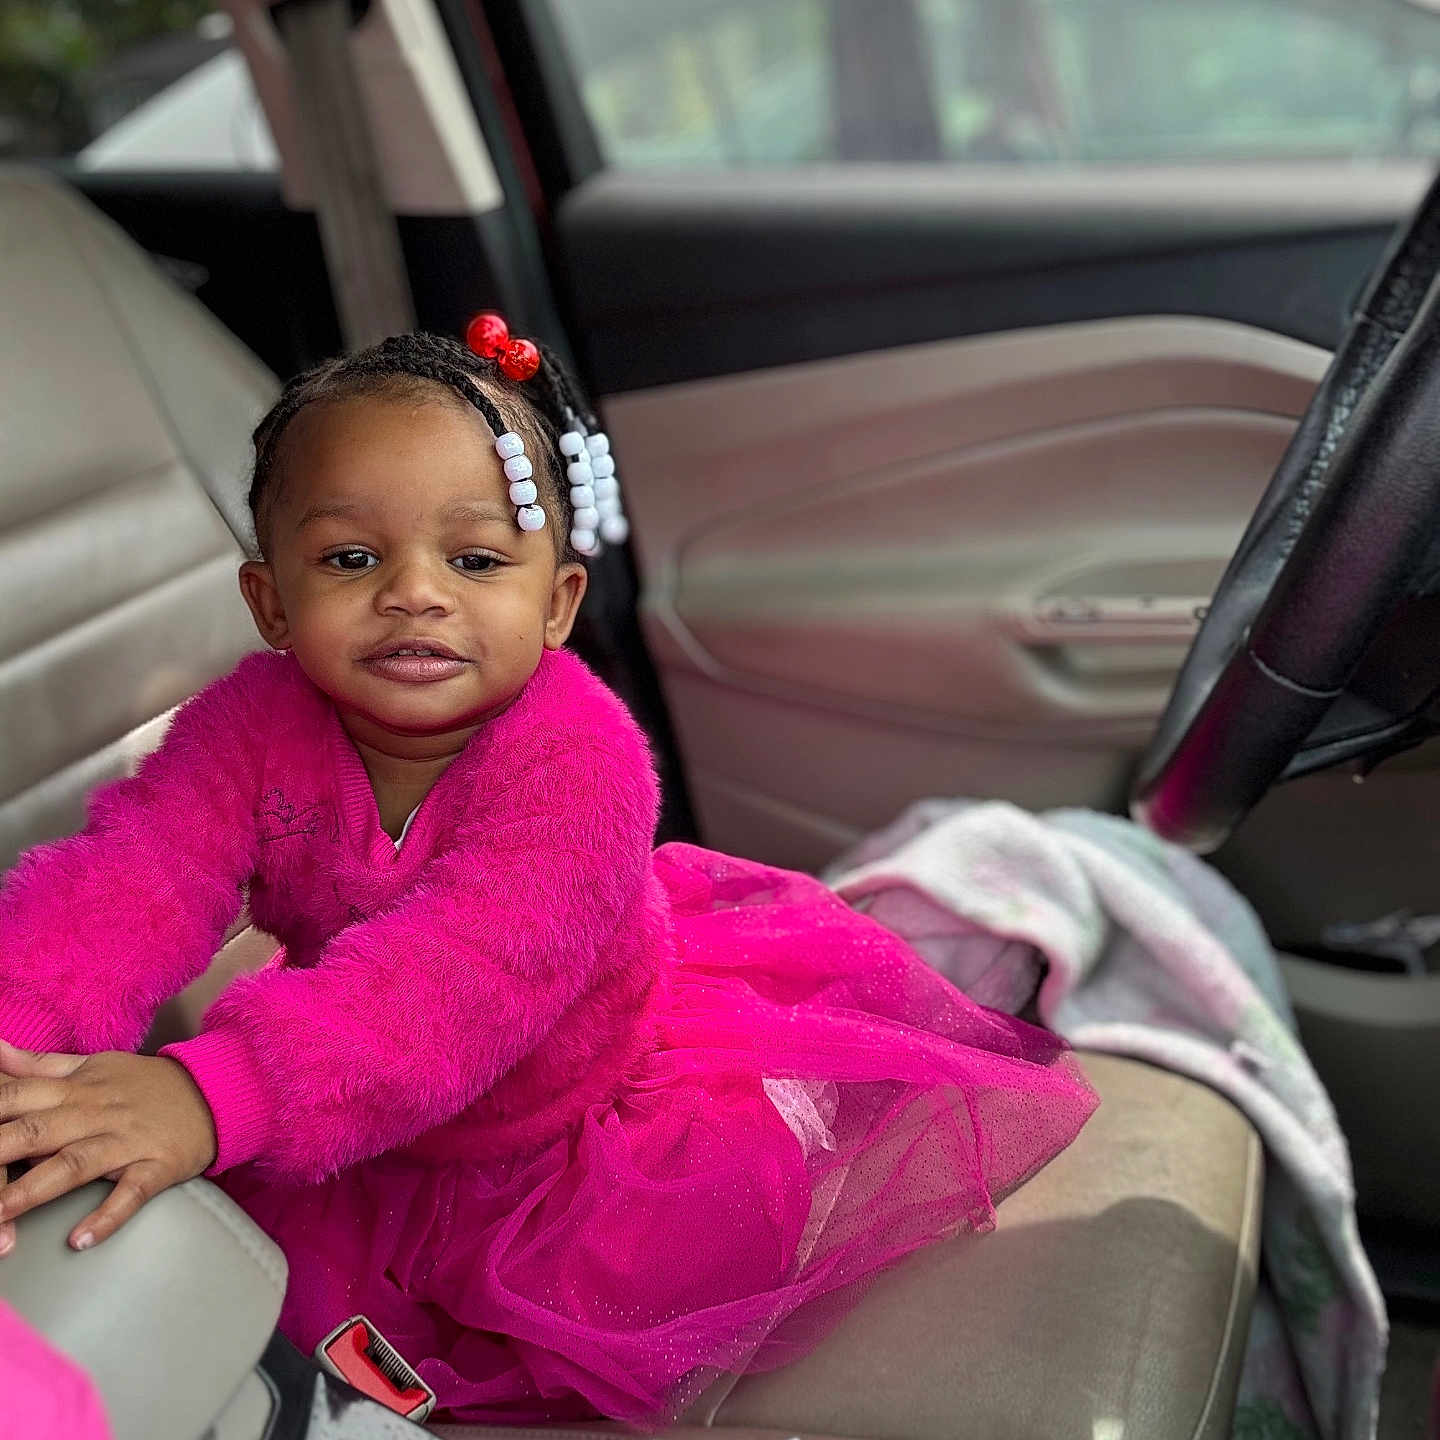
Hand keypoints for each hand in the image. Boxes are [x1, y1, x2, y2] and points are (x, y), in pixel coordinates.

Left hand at [0, 1042, 216, 1251]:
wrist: (214, 1092)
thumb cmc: (142, 1085)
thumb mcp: (92, 1066)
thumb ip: (38, 1065)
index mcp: (76, 1088)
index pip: (17, 1096)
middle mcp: (97, 1112)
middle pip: (37, 1132)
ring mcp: (127, 1141)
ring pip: (75, 1164)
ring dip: (34, 1190)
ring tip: (0, 1215)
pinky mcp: (157, 1166)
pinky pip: (131, 1193)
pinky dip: (107, 1216)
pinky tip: (81, 1240)